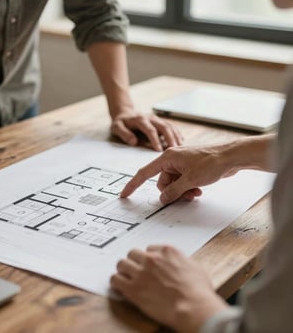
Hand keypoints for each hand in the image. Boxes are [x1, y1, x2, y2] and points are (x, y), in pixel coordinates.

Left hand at [110, 245, 227, 331]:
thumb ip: (182, 261)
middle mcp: (151, 259)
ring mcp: (141, 273)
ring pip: (121, 264)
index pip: (150, 249)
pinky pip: (115, 280)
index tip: (149, 266)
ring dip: (123, 270)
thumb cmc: (199, 292)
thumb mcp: (195, 268)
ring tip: (125, 277)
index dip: (149, 258)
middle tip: (135, 270)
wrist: (194, 308)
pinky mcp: (133, 289)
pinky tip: (119, 287)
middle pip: (133, 253)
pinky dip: (116, 283)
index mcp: (167, 251)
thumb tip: (180, 264)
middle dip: (134, 261)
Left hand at [111, 110, 182, 150]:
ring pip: (170, 126)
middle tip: (174, 150)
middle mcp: (151, 118)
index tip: (159, 150)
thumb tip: (133, 142)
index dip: (155, 140)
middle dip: (170, 138)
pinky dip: (177, 134)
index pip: (150, 130)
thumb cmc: (121, 123)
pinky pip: (171, 126)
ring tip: (180, 148)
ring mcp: (157, 119)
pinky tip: (181, 142)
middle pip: (164, 127)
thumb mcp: (116, 127)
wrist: (125, 113)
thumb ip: (124, 133)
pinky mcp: (161, 121)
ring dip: (176, 136)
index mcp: (140, 120)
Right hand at [120, 143, 237, 203]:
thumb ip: (173, 191)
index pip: (145, 173)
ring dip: (182, 192)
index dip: (133, 184)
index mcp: (167, 157)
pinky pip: (181, 183)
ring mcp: (181, 165)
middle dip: (172, 192)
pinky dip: (187, 188)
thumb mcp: (190, 180)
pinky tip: (198, 190)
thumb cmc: (211, 162)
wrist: (231, 157)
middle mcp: (172, 160)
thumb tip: (163, 199)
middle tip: (186, 195)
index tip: (124, 194)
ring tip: (195, 192)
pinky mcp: (189, 169)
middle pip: (162, 183)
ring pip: (173, 185)